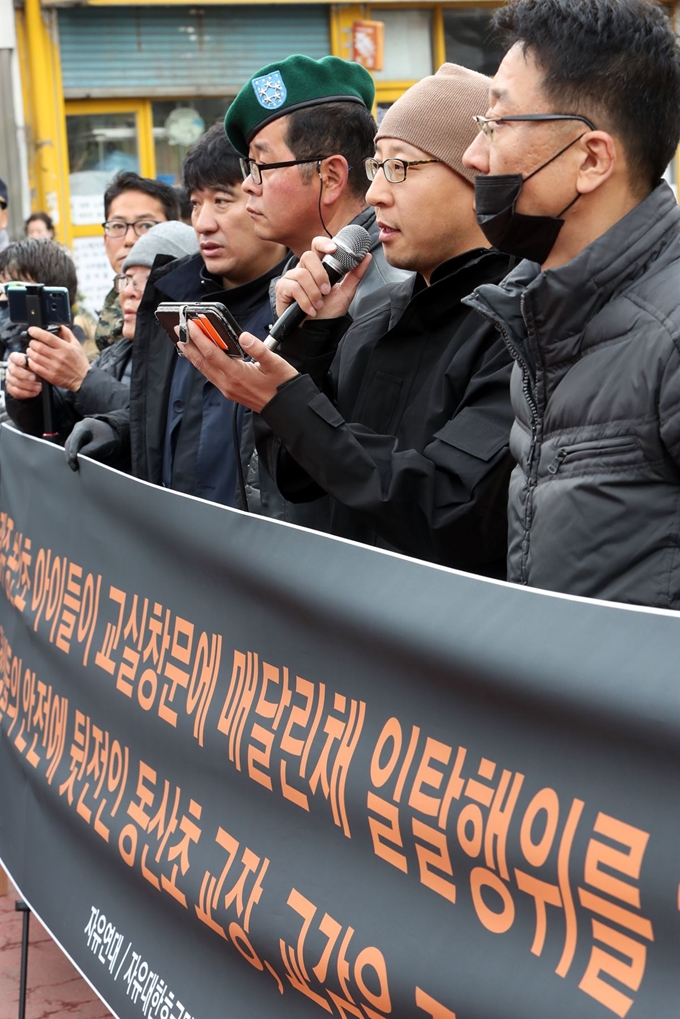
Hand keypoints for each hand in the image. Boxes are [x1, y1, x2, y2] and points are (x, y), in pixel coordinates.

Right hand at [5, 350, 42, 399]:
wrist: (34, 382)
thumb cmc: (34, 371)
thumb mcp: (37, 365)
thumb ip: (36, 364)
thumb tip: (40, 367)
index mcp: (17, 359)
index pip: (13, 357)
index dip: (19, 360)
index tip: (26, 363)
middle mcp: (12, 368)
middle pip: (14, 370)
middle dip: (25, 375)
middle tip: (34, 378)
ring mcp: (10, 378)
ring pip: (16, 382)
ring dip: (29, 386)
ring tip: (39, 387)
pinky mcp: (11, 388)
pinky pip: (17, 392)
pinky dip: (27, 393)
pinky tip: (35, 392)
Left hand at [25, 324, 89, 390]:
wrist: (84, 379)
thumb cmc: (79, 362)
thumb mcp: (76, 345)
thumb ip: (67, 334)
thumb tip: (59, 326)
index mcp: (65, 348)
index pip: (48, 337)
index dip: (37, 332)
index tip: (31, 330)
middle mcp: (59, 357)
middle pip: (39, 346)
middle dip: (32, 343)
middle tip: (32, 342)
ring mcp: (54, 367)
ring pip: (35, 357)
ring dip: (30, 352)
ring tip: (31, 351)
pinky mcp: (51, 376)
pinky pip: (36, 368)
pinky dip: (31, 362)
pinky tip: (33, 360)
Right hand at [64, 418, 117, 470]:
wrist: (113, 434)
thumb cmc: (109, 438)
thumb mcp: (102, 445)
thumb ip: (90, 451)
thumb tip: (77, 459)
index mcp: (85, 425)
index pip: (76, 438)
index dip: (73, 450)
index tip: (73, 459)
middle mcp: (78, 427)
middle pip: (70, 442)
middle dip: (70, 456)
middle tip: (74, 468)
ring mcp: (76, 433)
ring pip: (69, 446)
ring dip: (70, 457)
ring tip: (75, 468)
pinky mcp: (77, 439)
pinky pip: (72, 448)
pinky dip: (74, 455)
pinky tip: (75, 464)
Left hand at [180, 323, 297, 412]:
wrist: (286, 407)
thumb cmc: (282, 386)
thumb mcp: (275, 363)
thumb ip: (258, 349)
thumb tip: (244, 337)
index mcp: (237, 375)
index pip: (212, 353)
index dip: (200, 338)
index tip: (192, 325)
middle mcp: (228, 383)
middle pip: (202, 362)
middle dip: (189, 344)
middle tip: (178, 329)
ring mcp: (227, 389)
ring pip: (204, 369)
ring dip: (192, 355)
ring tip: (182, 341)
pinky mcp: (230, 391)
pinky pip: (210, 375)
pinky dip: (202, 363)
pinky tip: (199, 357)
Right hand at [275, 235, 371, 321]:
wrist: (315, 331)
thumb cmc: (327, 312)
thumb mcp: (345, 293)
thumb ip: (355, 275)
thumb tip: (366, 257)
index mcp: (318, 267)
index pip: (317, 245)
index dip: (323, 243)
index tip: (333, 250)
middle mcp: (303, 269)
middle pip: (308, 256)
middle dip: (320, 275)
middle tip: (327, 291)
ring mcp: (291, 278)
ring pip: (301, 274)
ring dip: (313, 292)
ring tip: (319, 305)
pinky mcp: (283, 289)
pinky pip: (294, 287)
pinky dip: (305, 301)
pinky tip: (310, 310)